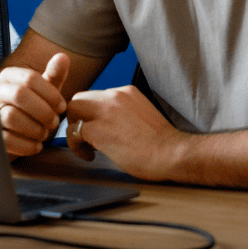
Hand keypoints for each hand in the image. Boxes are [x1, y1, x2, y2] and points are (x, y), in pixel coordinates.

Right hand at [0, 52, 69, 157]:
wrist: (15, 137)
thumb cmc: (32, 111)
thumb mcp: (44, 94)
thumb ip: (53, 76)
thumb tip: (63, 57)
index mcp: (8, 77)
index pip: (29, 78)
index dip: (51, 94)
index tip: (62, 107)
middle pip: (19, 94)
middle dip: (43, 111)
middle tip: (54, 122)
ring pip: (11, 116)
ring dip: (35, 128)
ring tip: (43, 134)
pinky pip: (7, 139)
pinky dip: (27, 145)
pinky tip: (35, 145)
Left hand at [66, 84, 188, 179]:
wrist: (173, 153)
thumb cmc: (161, 143)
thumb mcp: (141, 114)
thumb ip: (123, 112)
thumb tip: (108, 123)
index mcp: (126, 92)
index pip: (96, 96)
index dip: (92, 113)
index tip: (97, 127)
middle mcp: (114, 95)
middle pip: (80, 98)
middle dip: (78, 117)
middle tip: (85, 135)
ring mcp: (105, 111)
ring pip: (73, 110)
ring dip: (75, 127)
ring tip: (87, 145)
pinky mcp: (99, 129)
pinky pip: (74, 132)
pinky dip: (76, 145)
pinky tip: (89, 156)